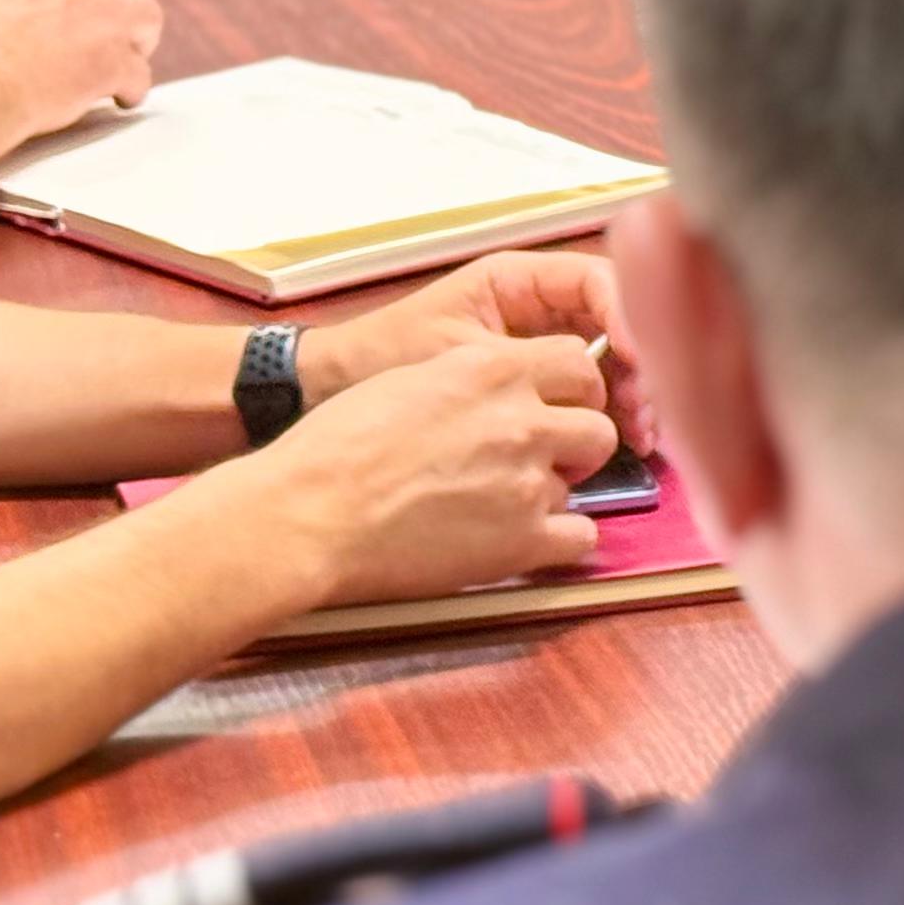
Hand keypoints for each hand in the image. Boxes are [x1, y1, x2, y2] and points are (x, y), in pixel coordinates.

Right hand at [215, 337, 618, 609]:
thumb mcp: (408, 380)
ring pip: (579, 485)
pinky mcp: (523, 540)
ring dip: (549, 494)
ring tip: (496, 506)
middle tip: (535, 462)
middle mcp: (522, 420)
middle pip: (597, 426)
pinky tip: (520, 541)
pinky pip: (582, 538)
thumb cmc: (335, 448)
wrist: (306, 514)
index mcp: (492, 370)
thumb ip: (469, 380)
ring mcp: (528, 481)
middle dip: (573, 445)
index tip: (553, 407)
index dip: (572, 389)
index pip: (579, 362)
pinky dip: (558, 542)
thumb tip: (499, 387)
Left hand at [299, 249, 651, 457]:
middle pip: (618, 325)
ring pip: (611, 363)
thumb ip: (531, 363)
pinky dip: (607, 418)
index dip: (630, 318)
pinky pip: (587, 395)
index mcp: (518, 281)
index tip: (637, 361)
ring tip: (641, 440)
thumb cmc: (380, 361)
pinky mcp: (533, 389)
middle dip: (642, 368)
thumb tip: (598, 380)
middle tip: (647, 415)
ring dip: (633, 398)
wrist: (322, 395)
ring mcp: (538, 349)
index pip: (599, 282)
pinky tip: (620, 446)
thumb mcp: (461, 356)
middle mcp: (537, 309)